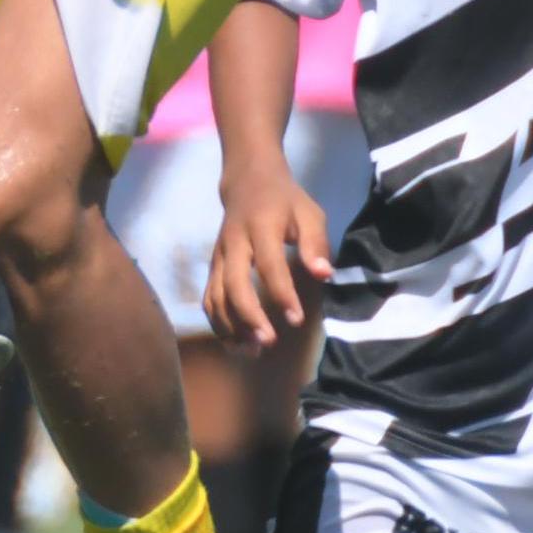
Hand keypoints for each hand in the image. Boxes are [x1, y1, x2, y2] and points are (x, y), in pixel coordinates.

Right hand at [206, 151, 330, 350]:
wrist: (247, 181)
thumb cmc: (285, 201)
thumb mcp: (308, 213)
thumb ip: (315, 243)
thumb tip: (324, 275)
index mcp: (261, 226)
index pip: (269, 264)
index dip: (281, 294)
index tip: (296, 320)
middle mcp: (234, 243)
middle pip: (233, 283)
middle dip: (248, 316)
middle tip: (268, 342)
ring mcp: (219, 256)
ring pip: (215, 295)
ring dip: (230, 326)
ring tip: (251, 351)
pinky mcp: (212, 267)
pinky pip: (208, 298)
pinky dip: (218, 323)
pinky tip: (236, 343)